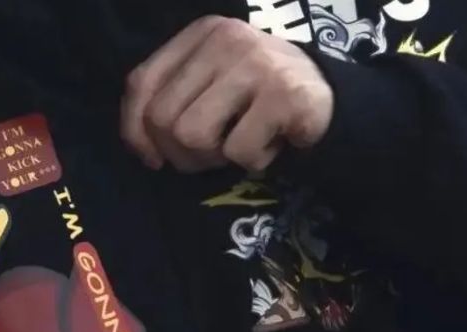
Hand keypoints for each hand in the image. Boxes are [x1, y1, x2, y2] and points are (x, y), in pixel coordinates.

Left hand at [121, 15, 333, 173]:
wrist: (330, 101)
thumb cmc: (261, 101)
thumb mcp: (213, 87)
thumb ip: (173, 101)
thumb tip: (141, 145)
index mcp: (201, 34)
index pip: (141, 83)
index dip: (136, 131)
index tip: (154, 159)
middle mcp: (225, 40)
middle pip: (163, 119)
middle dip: (182, 154)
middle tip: (212, 155)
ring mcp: (255, 64)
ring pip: (193, 136)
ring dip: (214, 160)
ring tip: (238, 148)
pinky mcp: (282, 95)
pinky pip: (239, 153)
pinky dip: (253, 163)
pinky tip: (271, 145)